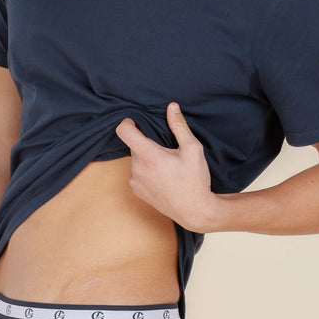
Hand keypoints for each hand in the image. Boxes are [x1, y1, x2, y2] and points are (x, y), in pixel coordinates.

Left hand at [115, 102, 213, 232]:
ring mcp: (135, 181)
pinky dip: (146, 170)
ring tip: (167, 165)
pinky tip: (163, 176)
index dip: (128, 122)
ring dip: (147, 157)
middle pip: (134, 144)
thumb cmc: (195, 181)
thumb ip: (179, 126)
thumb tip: (171, 107)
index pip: (124, 131)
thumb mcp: (192, 149)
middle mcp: (137, 168)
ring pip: (136, 158)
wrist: (195, 211)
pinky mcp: (136, 190)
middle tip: (167, 149)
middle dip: (147, 142)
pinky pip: (137, 172)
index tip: (138, 121)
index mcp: (149, 156)